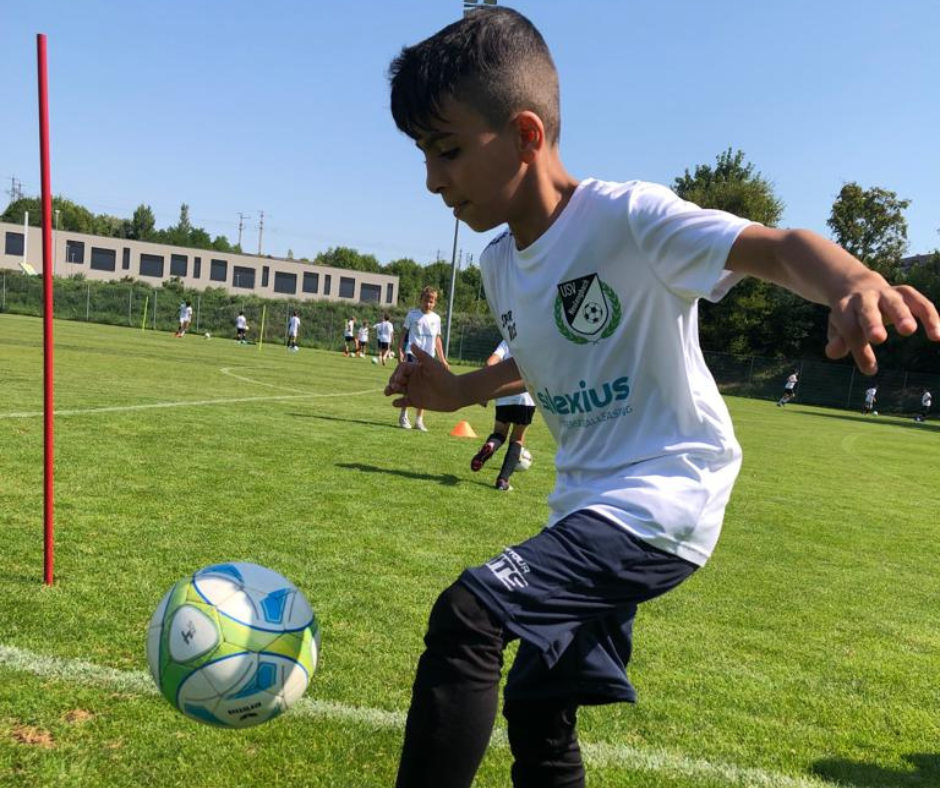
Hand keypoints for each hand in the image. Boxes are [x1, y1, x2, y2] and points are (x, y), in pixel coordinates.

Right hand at [385, 346, 463, 411]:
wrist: (455, 393)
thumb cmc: (445, 377)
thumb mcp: (433, 365)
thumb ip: (422, 355)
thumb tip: (411, 344)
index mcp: (416, 369)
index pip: (401, 369)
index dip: (397, 372)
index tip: (399, 378)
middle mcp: (413, 379)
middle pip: (397, 379)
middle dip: (392, 381)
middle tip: (393, 386)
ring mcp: (414, 390)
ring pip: (398, 390)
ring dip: (391, 390)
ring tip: (387, 393)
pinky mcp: (416, 402)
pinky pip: (403, 402)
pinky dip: (398, 402)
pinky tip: (395, 403)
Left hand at [825, 283, 939, 373]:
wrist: (857, 286)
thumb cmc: (847, 316)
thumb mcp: (837, 328)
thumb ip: (837, 340)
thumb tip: (832, 353)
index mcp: (844, 308)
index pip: (850, 329)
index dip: (859, 349)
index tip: (869, 369)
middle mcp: (864, 298)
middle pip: (867, 310)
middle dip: (872, 323)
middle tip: (878, 338)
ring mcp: (886, 294)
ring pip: (896, 301)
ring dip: (902, 314)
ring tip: (909, 330)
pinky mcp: (904, 293)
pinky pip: (919, 302)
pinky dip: (930, 316)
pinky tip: (937, 336)